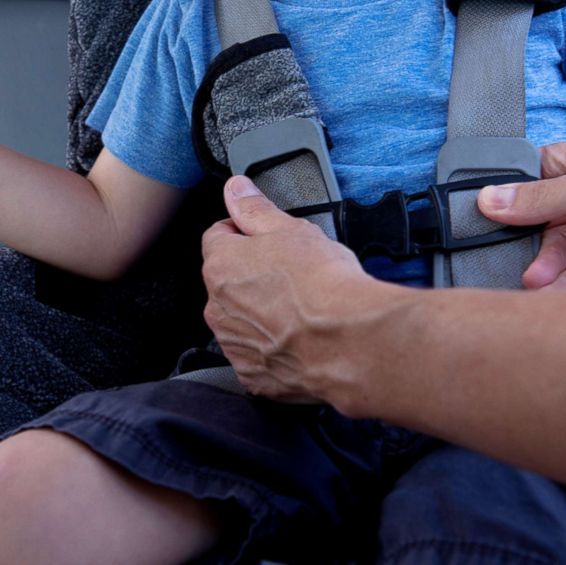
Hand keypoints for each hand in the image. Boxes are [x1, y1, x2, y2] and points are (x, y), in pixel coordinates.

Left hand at [201, 176, 401, 405]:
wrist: (349, 342)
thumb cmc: (323, 285)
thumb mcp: (291, 229)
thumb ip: (255, 209)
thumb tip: (235, 189)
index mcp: (220, 265)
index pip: (218, 237)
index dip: (244, 233)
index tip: (265, 238)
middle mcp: (217, 308)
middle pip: (228, 282)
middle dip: (253, 276)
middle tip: (292, 275)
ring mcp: (234, 345)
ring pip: (241, 320)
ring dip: (261, 313)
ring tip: (300, 309)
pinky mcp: (253, 376)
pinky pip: (257, 356)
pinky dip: (273, 348)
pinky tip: (300, 339)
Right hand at [478, 133, 565, 287]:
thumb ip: (548, 193)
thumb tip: (492, 198)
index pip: (540, 171)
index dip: (513, 193)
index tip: (487, 215)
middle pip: (545, 217)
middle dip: (531, 241)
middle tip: (522, 261)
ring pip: (561, 251)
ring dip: (546, 268)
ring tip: (539, 284)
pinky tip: (559, 293)